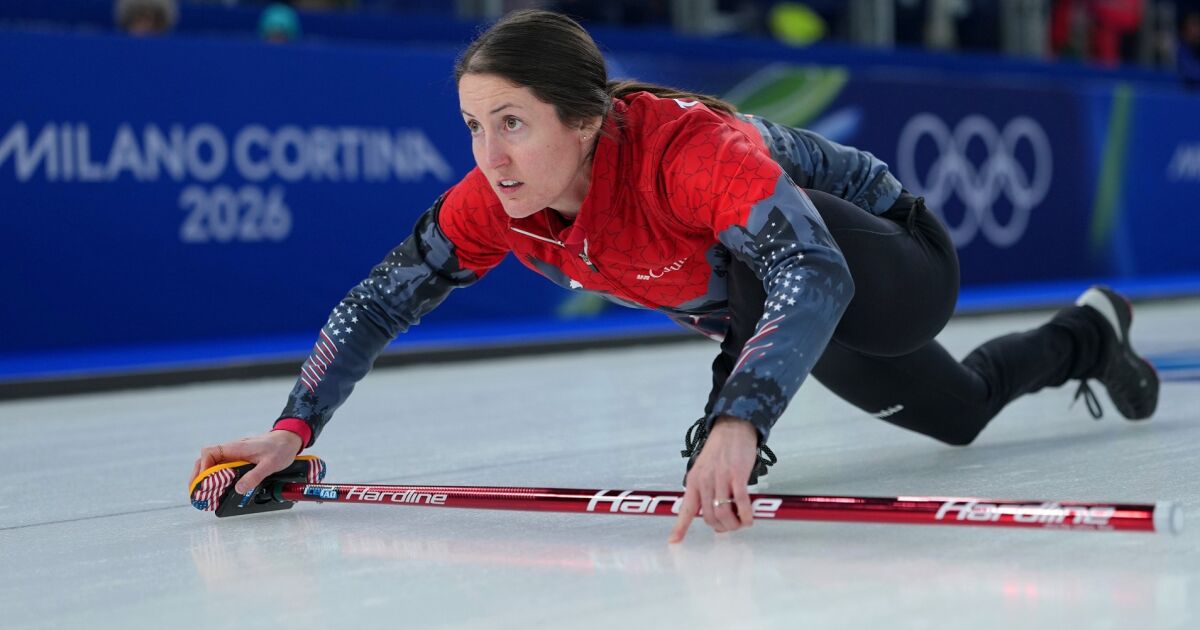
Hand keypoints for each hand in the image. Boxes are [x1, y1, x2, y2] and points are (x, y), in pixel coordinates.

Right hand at [190, 430, 303, 494]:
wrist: (289, 439)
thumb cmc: (280, 448)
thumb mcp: (270, 464)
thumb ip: (254, 476)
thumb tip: (238, 489)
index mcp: (236, 448)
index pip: (210, 453)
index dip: (204, 467)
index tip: (205, 481)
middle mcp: (232, 450)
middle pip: (206, 460)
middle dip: (198, 475)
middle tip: (197, 492)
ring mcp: (234, 454)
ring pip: (213, 464)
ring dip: (206, 477)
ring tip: (204, 493)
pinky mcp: (239, 459)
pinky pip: (223, 467)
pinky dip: (217, 477)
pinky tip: (218, 487)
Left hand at [668, 416, 757, 542]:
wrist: (733, 427)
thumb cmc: (721, 450)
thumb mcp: (705, 469)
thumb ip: (707, 491)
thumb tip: (715, 517)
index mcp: (694, 481)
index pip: (685, 509)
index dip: (679, 527)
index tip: (674, 542)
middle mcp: (704, 481)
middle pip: (709, 516)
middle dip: (722, 527)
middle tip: (732, 527)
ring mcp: (720, 478)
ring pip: (723, 513)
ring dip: (734, 524)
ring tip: (742, 523)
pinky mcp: (737, 475)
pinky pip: (741, 502)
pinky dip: (746, 515)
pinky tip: (750, 518)